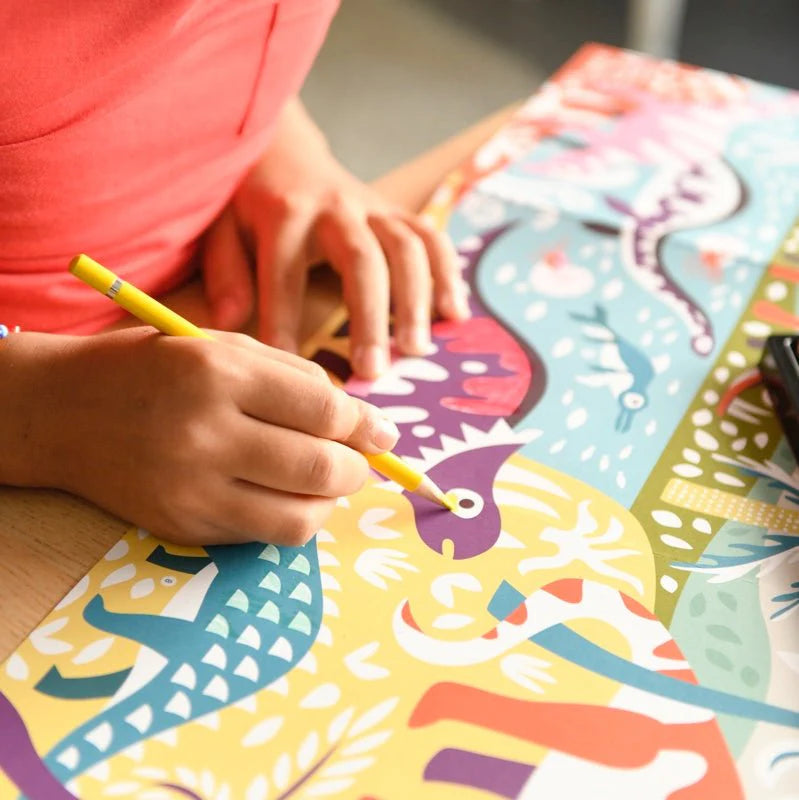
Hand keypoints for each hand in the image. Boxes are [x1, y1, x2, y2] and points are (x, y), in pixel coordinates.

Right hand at [4, 329, 397, 544]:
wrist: (62, 411)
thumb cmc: (155, 368)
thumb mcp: (224, 348)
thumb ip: (297, 379)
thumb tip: (365, 423)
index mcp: (219, 375)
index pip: (325, 411)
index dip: (367, 426)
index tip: (383, 433)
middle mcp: (205, 435)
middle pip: (320, 470)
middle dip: (358, 469)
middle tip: (360, 461)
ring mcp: (189, 490)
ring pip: (298, 519)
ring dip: (329, 503)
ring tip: (324, 481)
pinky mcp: (180, 528)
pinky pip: (260, 535)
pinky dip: (288, 517)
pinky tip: (281, 494)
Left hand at [202, 99, 469, 378]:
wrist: (286, 152)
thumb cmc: (252, 205)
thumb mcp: (223, 229)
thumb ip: (226, 272)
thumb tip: (232, 322)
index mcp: (284, 212)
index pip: (285, 271)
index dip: (285, 319)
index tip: (288, 367)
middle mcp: (335, 207)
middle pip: (360, 260)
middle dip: (369, 317)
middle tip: (372, 370)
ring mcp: (373, 207)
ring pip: (404, 248)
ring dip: (415, 299)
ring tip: (416, 349)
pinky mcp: (396, 212)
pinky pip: (431, 237)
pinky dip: (447, 273)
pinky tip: (454, 313)